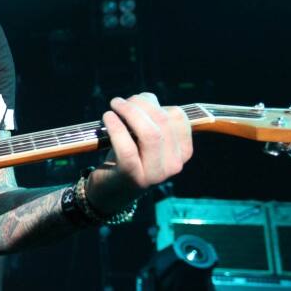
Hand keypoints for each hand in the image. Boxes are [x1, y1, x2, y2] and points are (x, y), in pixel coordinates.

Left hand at [87, 93, 192, 213]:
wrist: (110, 191)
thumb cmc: (128, 157)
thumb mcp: (144, 138)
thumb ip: (151, 118)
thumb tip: (145, 98)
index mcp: (182, 152)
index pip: (178, 117)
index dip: (155, 104)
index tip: (136, 101)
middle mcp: (174, 165)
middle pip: (163, 121)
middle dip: (140, 104)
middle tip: (120, 102)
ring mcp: (155, 174)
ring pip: (150, 133)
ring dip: (129, 112)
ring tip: (114, 106)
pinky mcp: (132, 176)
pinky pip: (127, 147)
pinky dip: (116, 127)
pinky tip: (107, 117)